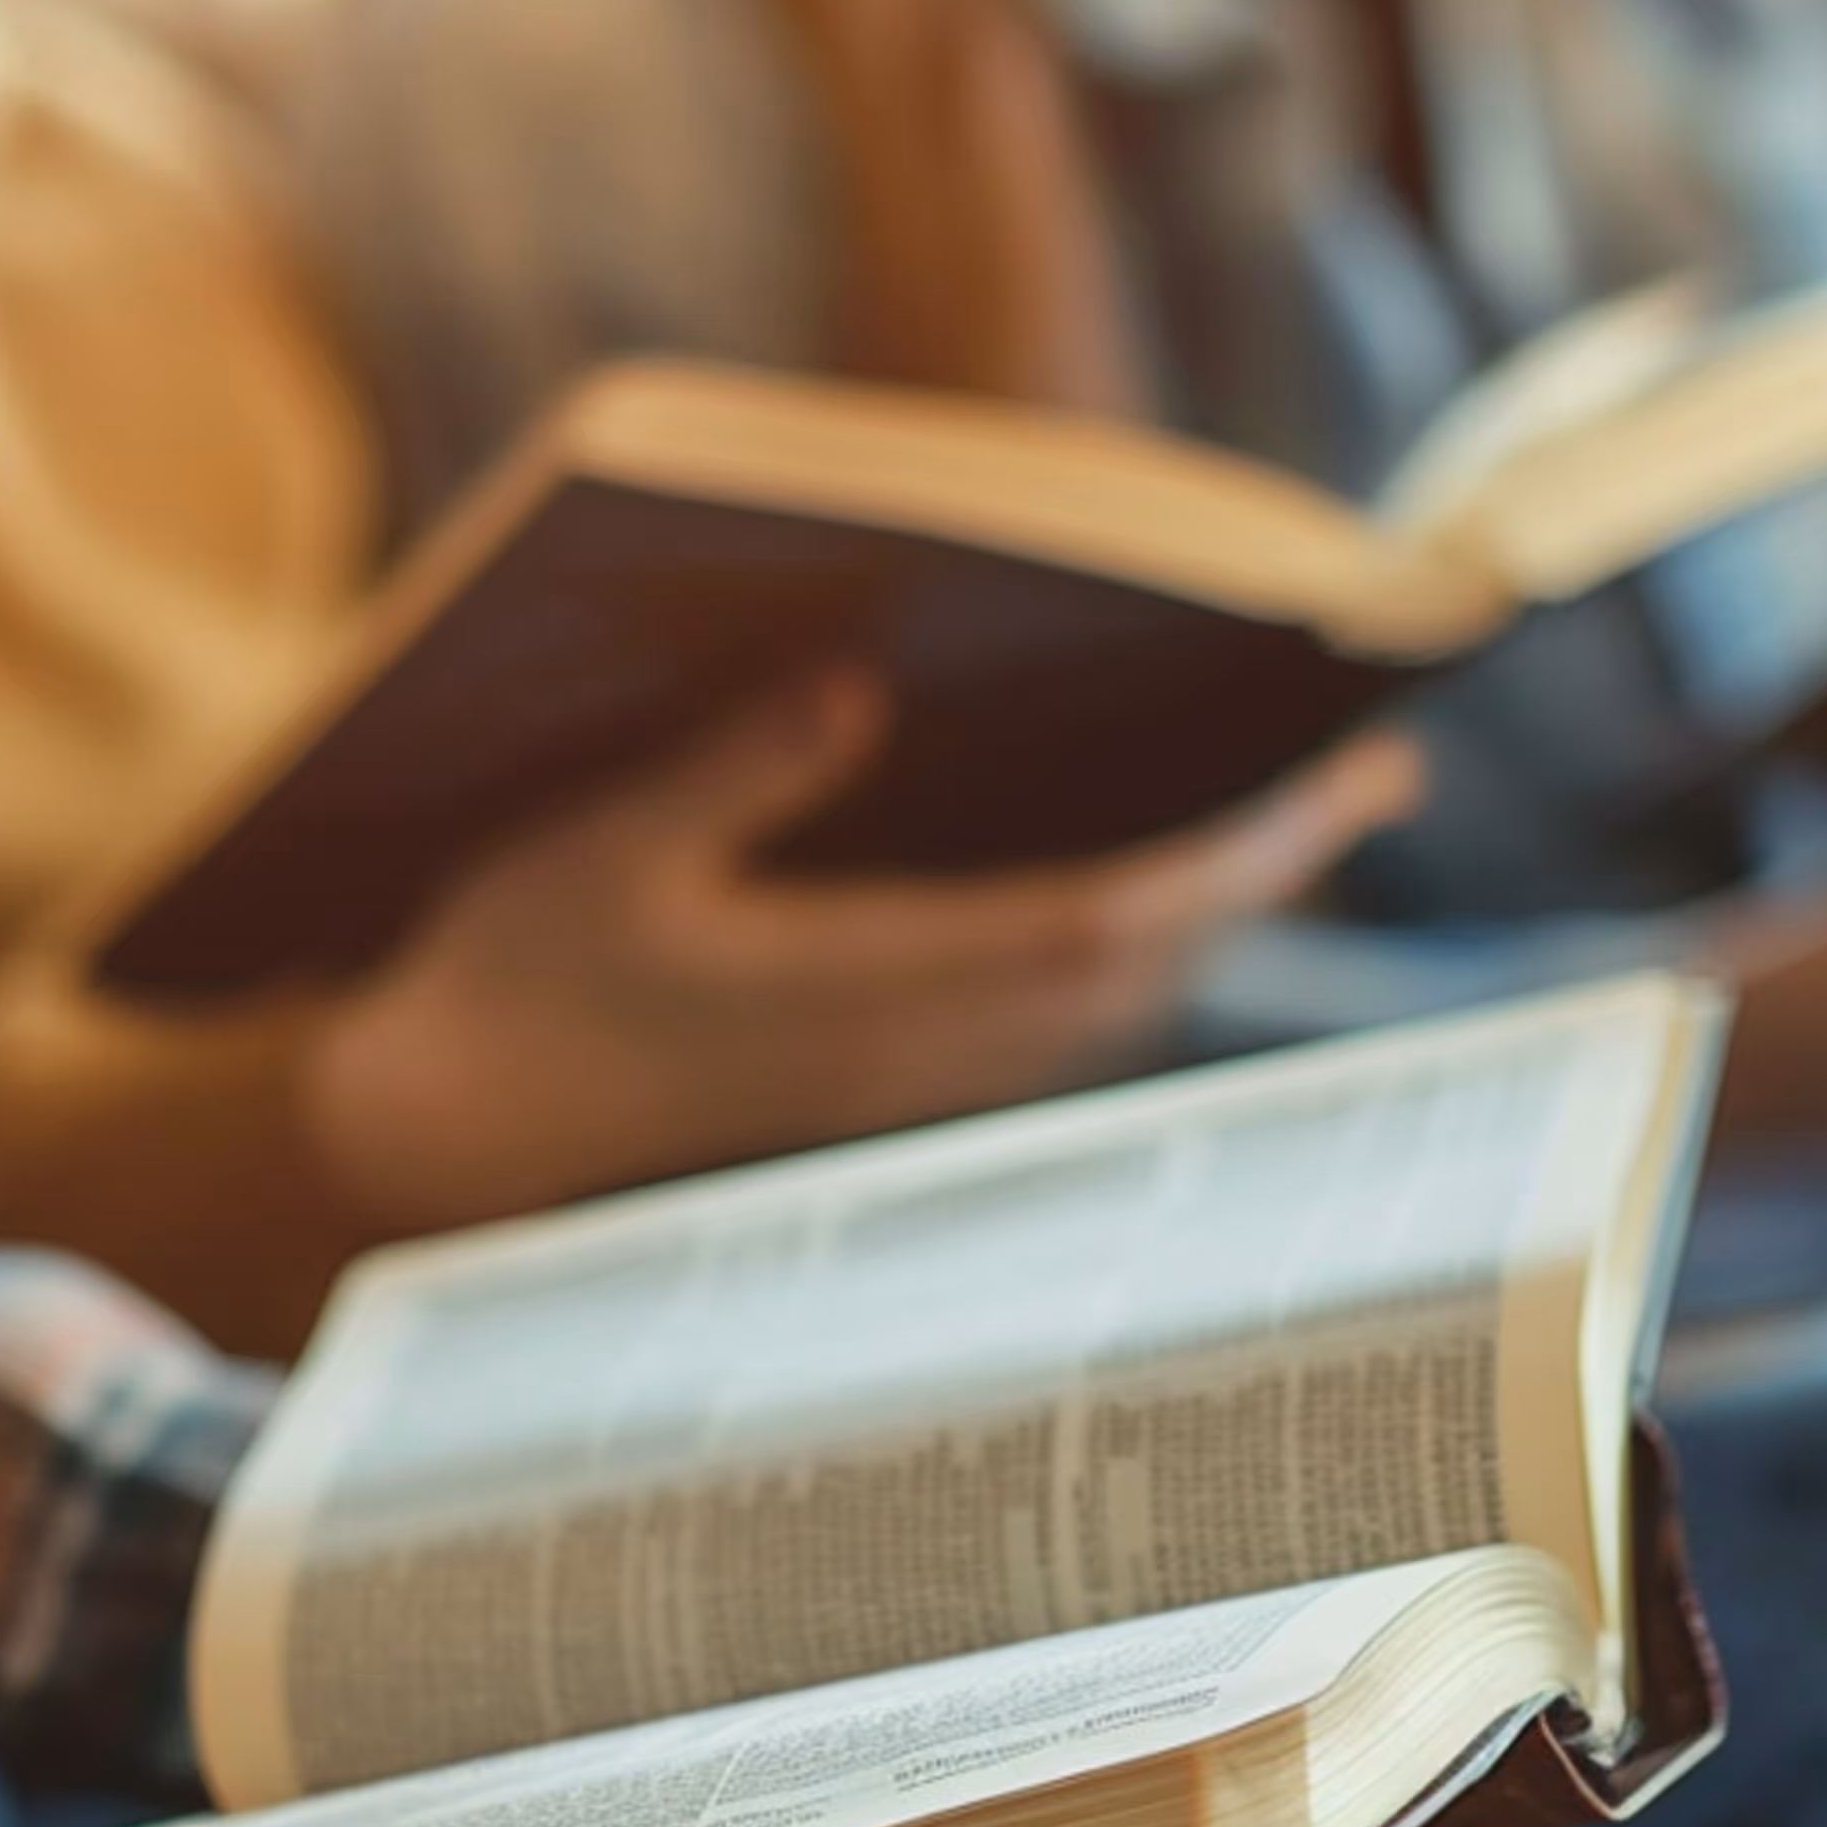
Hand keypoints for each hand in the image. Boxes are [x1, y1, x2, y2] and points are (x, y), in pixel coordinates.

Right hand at [307, 671, 1423, 1231]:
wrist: (449, 1137)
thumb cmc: (504, 980)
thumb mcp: (594, 850)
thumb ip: (728, 775)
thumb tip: (853, 689)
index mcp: (858, 985)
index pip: (1101, 921)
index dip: (1231, 860)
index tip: (1329, 788)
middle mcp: (911, 1043)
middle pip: (1143, 961)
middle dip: (1268, 868)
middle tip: (1376, 770)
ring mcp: (902, 1072)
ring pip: (1111, 997)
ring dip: (1212, 910)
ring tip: (1298, 813)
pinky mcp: (878, 1077)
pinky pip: (1054, 1015)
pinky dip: (1131, 945)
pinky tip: (1151, 884)